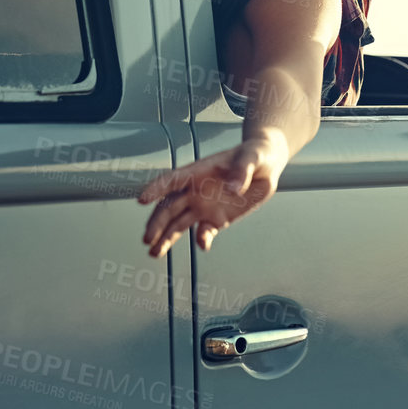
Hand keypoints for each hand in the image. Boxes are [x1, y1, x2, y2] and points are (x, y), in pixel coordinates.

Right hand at [137, 134, 288, 258]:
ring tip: (155, 253)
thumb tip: (233, 188)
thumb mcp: (252, 157)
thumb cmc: (254, 155)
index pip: (172, 180)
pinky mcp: (216, 218)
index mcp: (199, 171)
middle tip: (147, 239)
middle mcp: (196, 190)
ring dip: (167, 238)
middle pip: (170, 207)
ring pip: (179, 223)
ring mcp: (204, 205)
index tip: (142, 199)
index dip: (156, 188)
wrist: (265, 166)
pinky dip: (202, 239)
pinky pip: (204, 231)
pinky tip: (203, 244)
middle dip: (157, 223)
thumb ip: (241, 171)